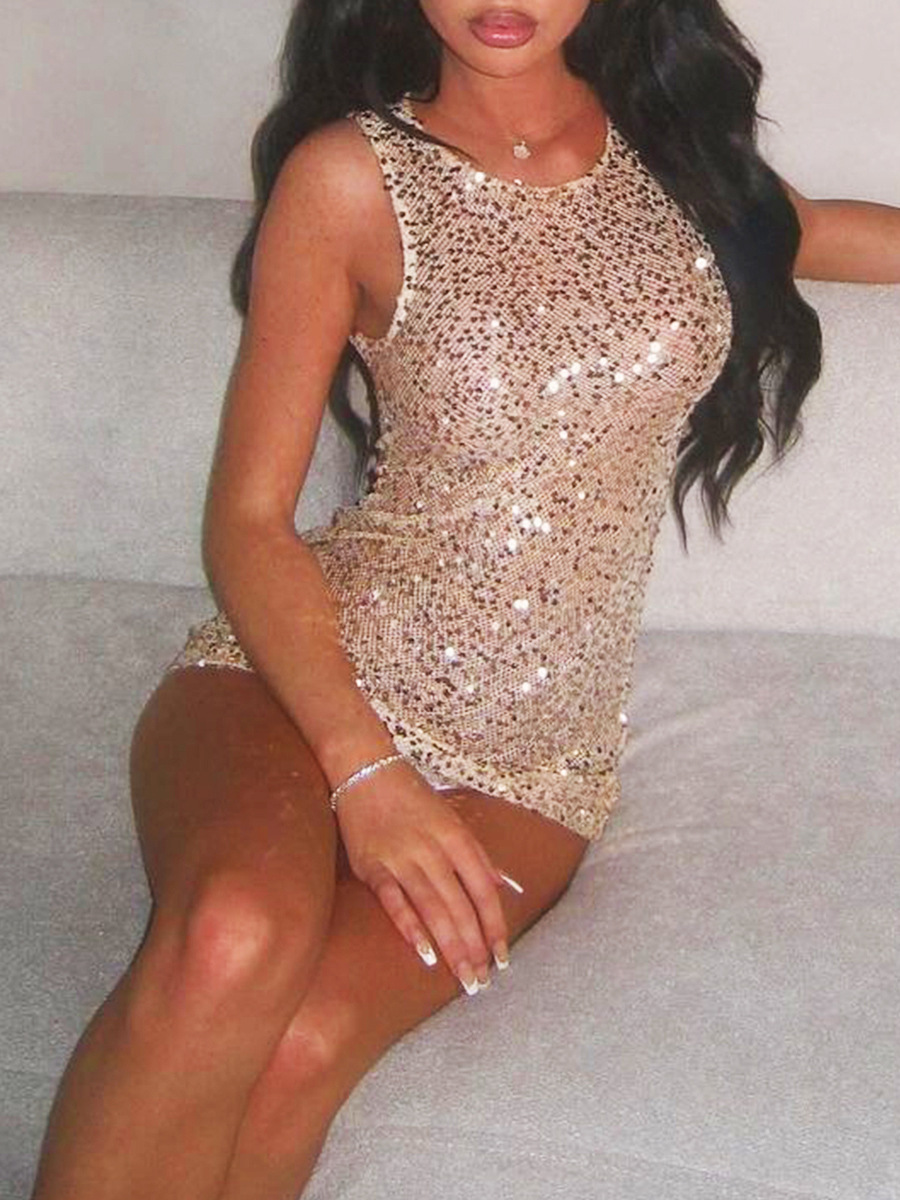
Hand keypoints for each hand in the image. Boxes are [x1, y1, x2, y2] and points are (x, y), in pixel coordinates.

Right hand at [333, 759, 510, 993]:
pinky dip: (409, 927)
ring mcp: (401, 858)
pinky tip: (423, 954)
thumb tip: (507, 886)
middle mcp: (433, 849)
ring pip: (433, 908)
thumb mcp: (452, 818)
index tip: (502, 957)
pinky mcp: (372, 865)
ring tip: (462, 976)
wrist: (364, 768)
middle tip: (481, 982)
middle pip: (460, 905)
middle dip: (474, 947)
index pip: (484, 890)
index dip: (495, 926)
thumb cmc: (411, 795)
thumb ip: (479, 855)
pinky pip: (394, 901)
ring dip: (450, 945)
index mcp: (457, 837)